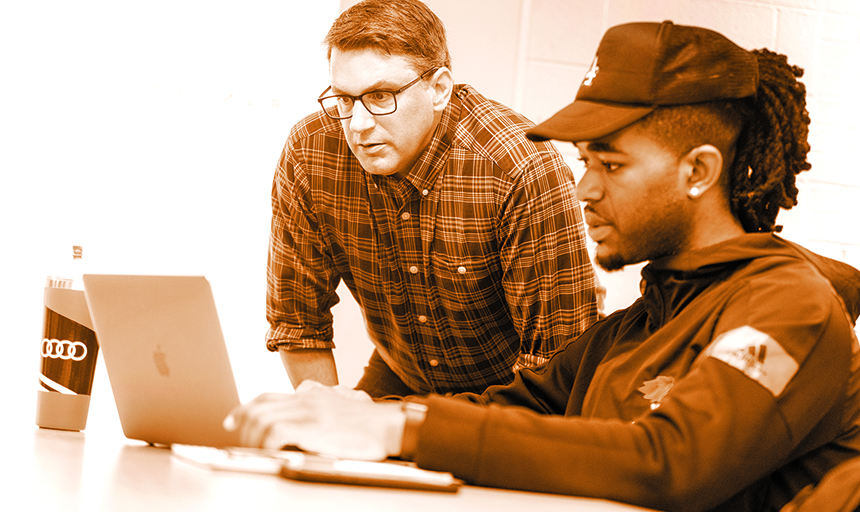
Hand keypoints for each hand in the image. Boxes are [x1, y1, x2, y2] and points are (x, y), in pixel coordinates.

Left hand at [223, 381, 406, 460]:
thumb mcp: (338, 403)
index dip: (244, 409)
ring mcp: (308, 413)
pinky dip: (268, 443)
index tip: (232, 421)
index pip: (266, 397)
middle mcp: (305, 400)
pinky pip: (277, 432)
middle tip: (241, 443)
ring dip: (253, 438)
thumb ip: (318, 400)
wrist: (390, 425)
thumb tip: (304, 401)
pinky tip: (272, 452)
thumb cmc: (368, 422)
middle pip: (258, 407)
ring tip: (257, 451)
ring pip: (262, 419)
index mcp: (309, 396)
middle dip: (242, 426)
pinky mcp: (314, 428)